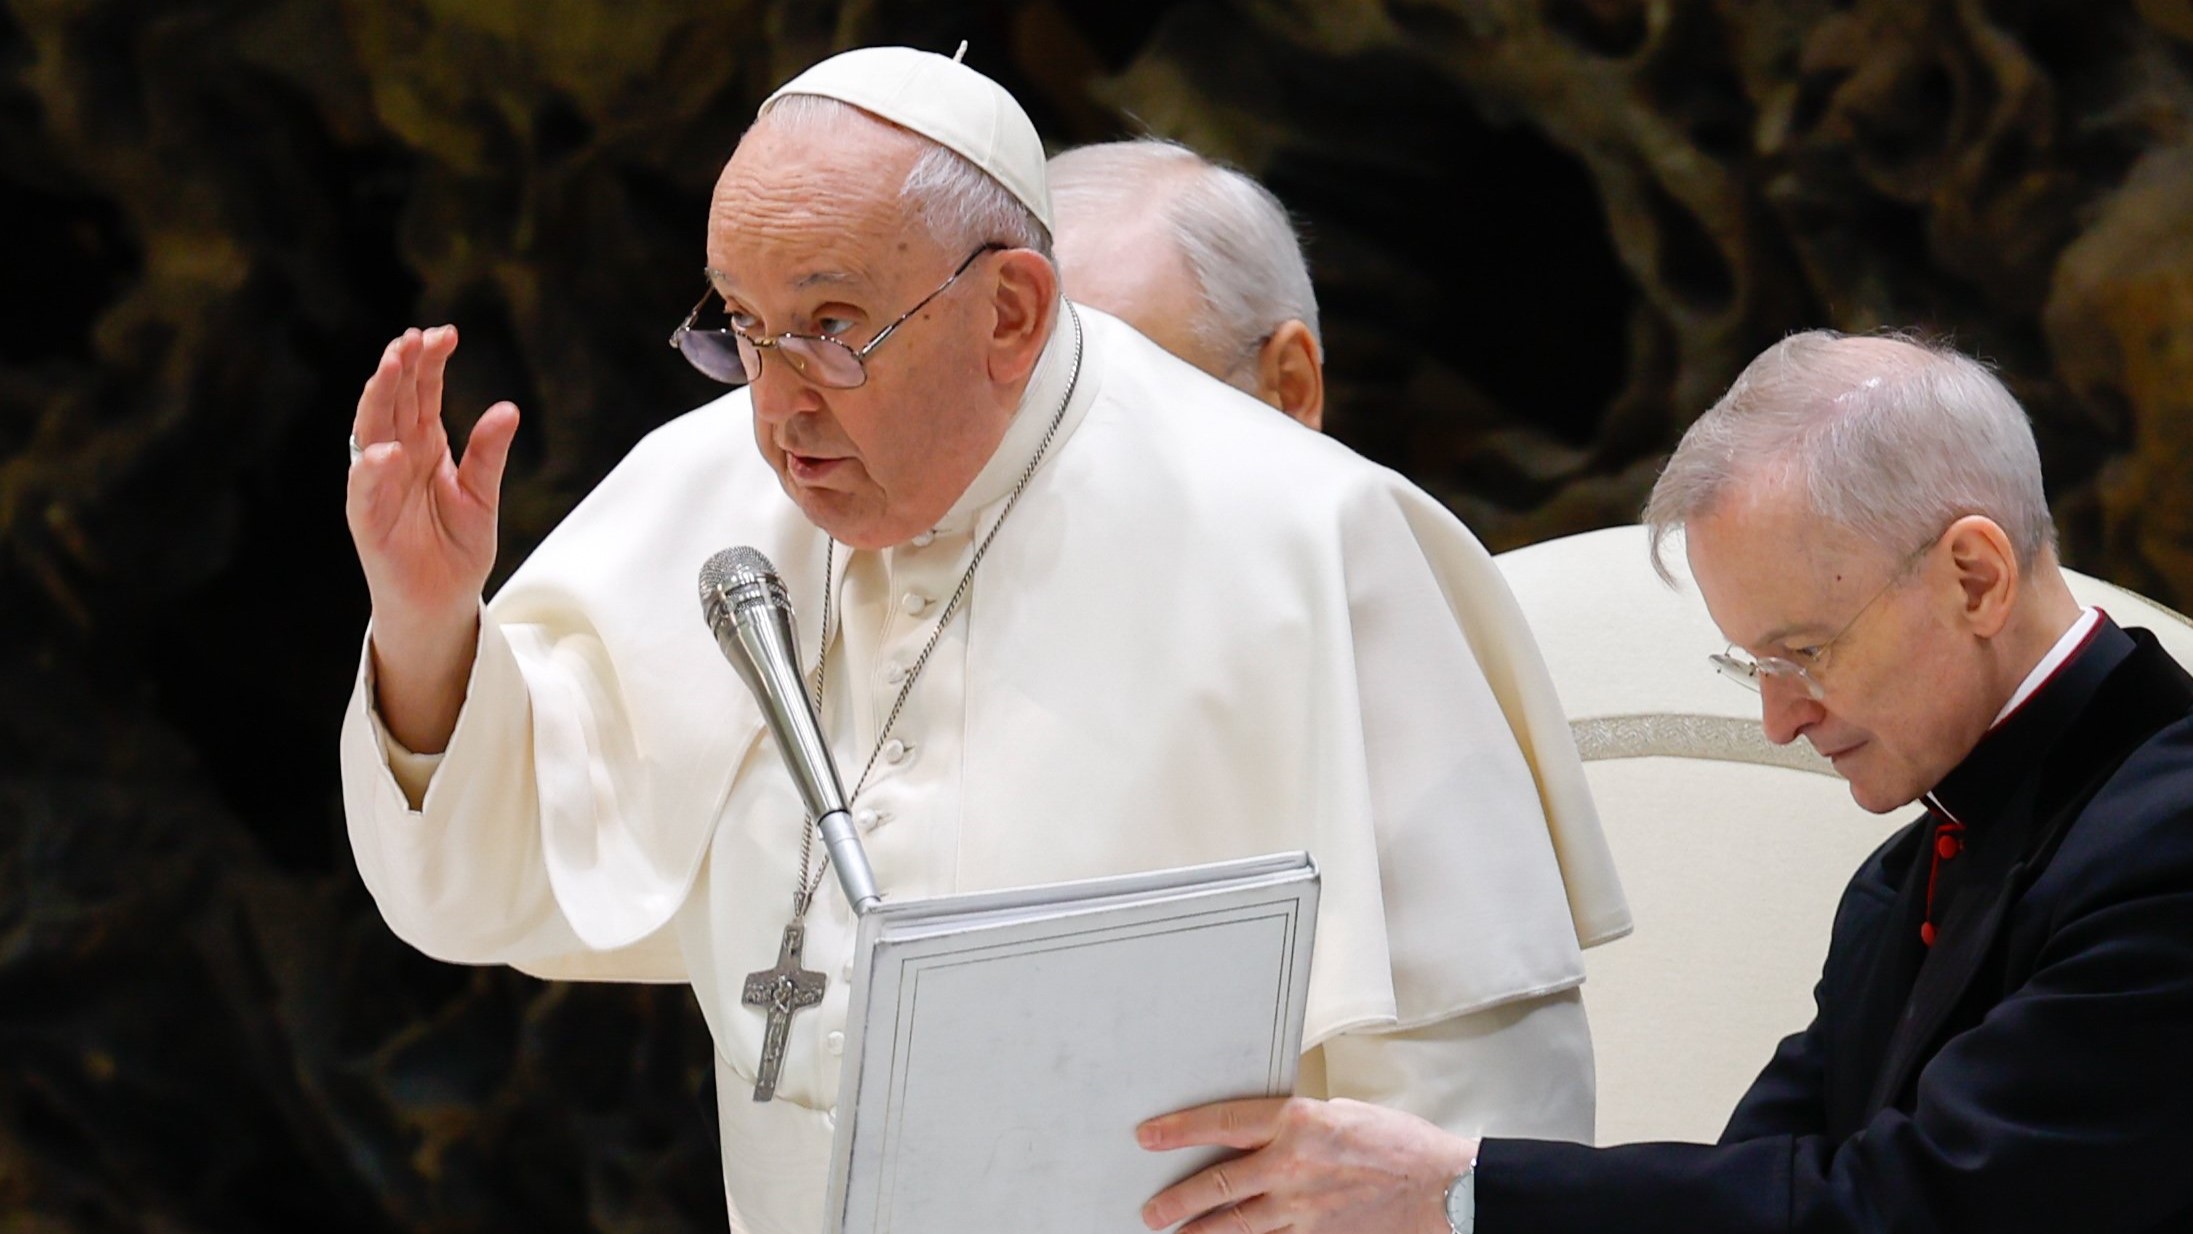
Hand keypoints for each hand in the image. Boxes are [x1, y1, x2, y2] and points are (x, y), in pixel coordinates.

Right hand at [345, 325, 518, 750]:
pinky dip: (371, 472)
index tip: (445, 333)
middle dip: (401, 369)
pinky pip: (364, 493)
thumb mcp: (482, 495)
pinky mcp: (368, 523)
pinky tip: (384, 451)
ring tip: (392, 368)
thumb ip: (489, 454)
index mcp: (423, 447)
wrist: (442, 602)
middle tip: (413, 337)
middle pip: (392, 404)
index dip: (429, 364)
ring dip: (378, 401)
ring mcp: (377, 487)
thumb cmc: (457, 547)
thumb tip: (508, 408)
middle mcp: (395, 459)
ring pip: (370, 435)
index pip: (421, 395)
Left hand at [1137, 1097, 1475, 1233]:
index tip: (1149, 1136)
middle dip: (1178, 1198)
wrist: (1440, 1186)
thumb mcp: (1341, 1111)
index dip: (1179, 1129)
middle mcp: (1293, 1164)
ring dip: (1201, 1231)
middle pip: (1218, 1183)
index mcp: (1299, 1120)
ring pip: (1236, 1224)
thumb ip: (1295, 1122)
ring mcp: (1303, 1208)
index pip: (1223, 1123)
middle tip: (1152, 1210)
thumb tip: (1262, 1130)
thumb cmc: (1398, 1144)